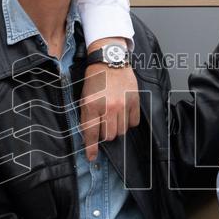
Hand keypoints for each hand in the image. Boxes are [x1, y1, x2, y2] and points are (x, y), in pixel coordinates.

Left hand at [80, 40, 139, 161]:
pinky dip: (128, 122)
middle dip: (105, 134)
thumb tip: (89, 137)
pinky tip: (123, 113)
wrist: (110, 61)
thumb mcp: (84, 98)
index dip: (91, 149)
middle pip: (109, 136)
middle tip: (104, 124)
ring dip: (116, 128)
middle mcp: (108, 107)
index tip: (91, 157)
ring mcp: (123, 105)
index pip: (91, 134)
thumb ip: (87, 117)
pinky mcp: (134, 101)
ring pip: (121, 131)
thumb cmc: (95, 80)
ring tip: (113, 117)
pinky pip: (133, 123)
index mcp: (92, 106)